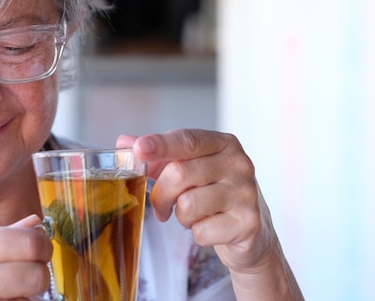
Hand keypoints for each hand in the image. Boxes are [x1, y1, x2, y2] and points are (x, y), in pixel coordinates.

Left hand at [118, 129, 267, 271]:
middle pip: (180, 173)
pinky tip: (209, 227)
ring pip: (188, 204)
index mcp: (224, 143)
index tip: (139, 148)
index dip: (161, 144)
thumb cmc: (214, 193)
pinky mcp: (248, 223)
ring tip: (193, 215)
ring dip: (181, 216)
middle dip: (162, 194)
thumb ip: (158, 156)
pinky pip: (201, 231)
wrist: (251, 230)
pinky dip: (197, 233)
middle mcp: (239, 164)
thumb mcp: (189, 169)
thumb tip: (124, 142)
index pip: (187, 140)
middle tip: (162, 206)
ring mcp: (246, 193)